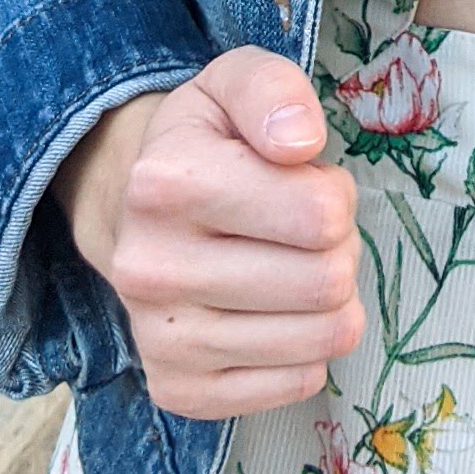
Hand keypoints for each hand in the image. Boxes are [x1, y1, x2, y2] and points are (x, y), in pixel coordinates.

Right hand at [55, 48, 362, 417]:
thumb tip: (300, 141)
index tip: (306, 183)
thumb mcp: (236, 83)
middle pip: (327, 281)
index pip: (320, 215)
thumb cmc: (208, 143)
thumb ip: (275, 92)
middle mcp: (150, 268)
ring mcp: (159, 339)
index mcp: (164, 184)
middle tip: (306, 233)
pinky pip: (298, 385)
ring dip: (329, 302)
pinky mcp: (177, 390)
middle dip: (339, 249)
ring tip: (291, 267)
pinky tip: (274, 315)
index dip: (334, 195)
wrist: (136, 213)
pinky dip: (307, 351)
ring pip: (321, 339)